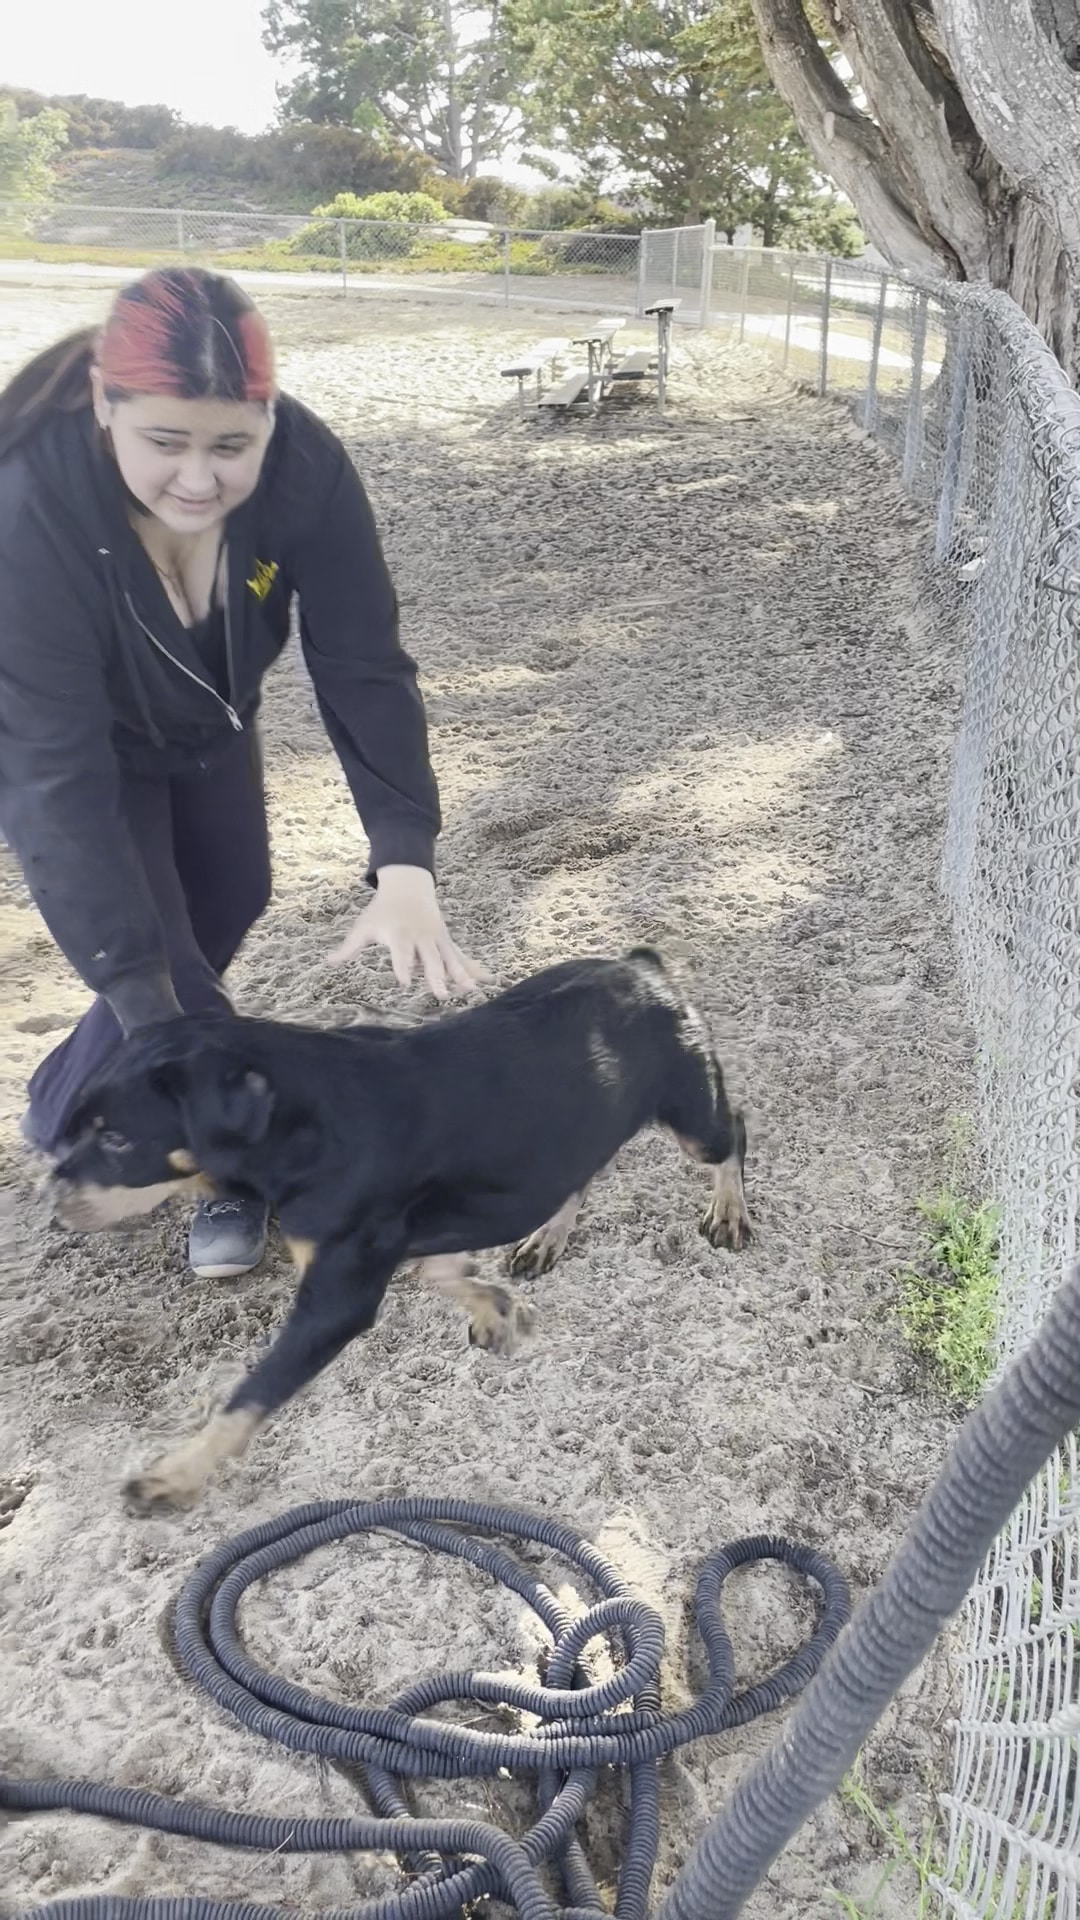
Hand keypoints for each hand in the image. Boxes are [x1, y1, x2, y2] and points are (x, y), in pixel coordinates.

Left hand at [329, 865, 489, 1001]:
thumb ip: (349, 947)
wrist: (409, 886)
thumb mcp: (363, 926)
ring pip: (449, 958)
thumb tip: (328, 963)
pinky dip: (472, 967)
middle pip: (430, 958)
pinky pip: (459, 956)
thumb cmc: (382, 910)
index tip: (403, 982)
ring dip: (460, 974)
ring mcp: (436, 938)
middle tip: (441, 995)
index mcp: (399, 933)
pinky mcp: (445, 940)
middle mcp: (421, 936)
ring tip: (469, 990)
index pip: (401, 952)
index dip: (402, 966)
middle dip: (436, 976)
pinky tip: (484, 981)